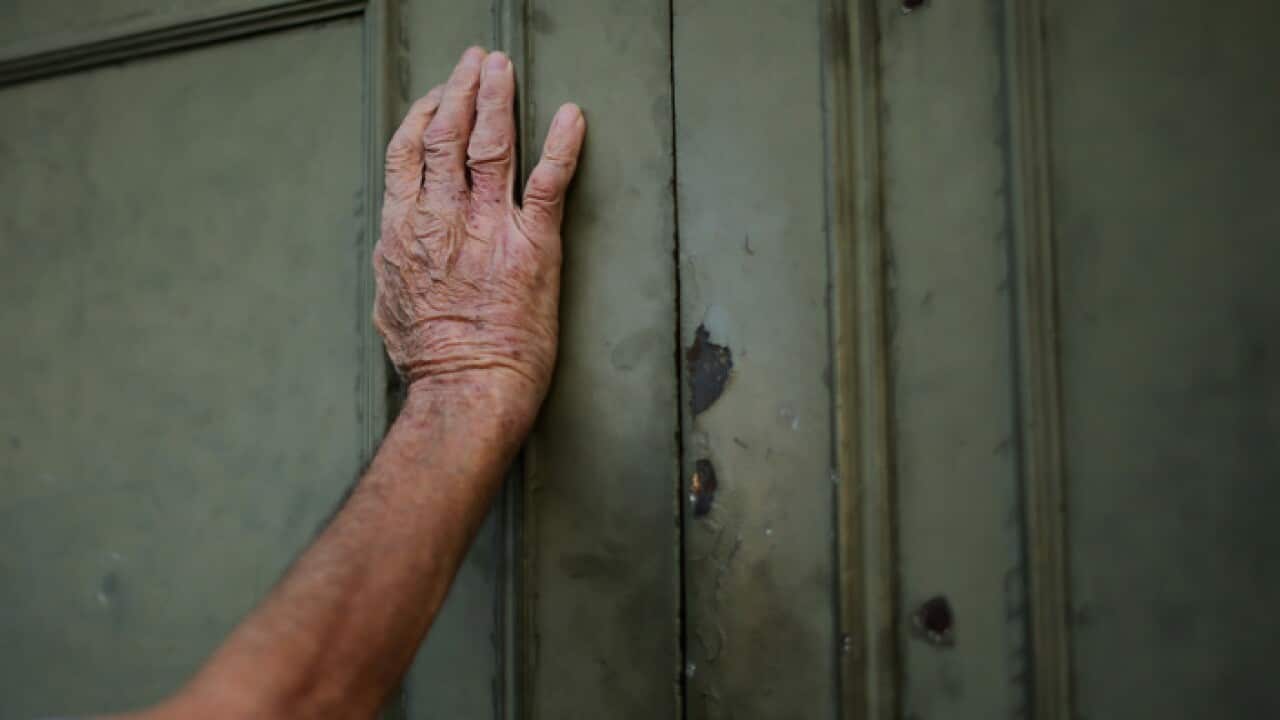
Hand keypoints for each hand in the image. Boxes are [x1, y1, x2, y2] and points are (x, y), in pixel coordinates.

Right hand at [373, 46, 584, 423]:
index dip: (423, 115)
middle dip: (461, 90)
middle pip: (446, 133)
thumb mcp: (391, 306)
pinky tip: (571, 115)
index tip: (437, 96)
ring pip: (490, 143)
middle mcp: (442, 217)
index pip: (408, 151)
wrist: (467, 389)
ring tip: (502, 68)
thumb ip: (395, 266)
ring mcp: (489, 226)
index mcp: (404, 229)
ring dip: (498, 98)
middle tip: (474, 62)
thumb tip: (394, 254)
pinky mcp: (534, 244)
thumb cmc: (433, 361)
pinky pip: (549, 181)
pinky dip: (563, 144)